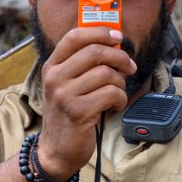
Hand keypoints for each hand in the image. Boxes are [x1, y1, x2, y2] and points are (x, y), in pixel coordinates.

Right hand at [38, 27, 135, 177]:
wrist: (56, 150)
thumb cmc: (68, 113)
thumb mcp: (67, 84)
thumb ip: (83, 64)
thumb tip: (115, 44)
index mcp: (52, 66)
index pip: (75, 36)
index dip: (100, 32)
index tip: (118, 36)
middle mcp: (55, 77)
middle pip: (95, 52)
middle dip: (120, 57)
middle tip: (130, 67)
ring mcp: (65, 94)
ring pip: (106, 74)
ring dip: (120, 83)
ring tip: (117, 93)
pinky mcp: (78, 111)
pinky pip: (111, 93)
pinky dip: (120, 99)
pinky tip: (115, 106)